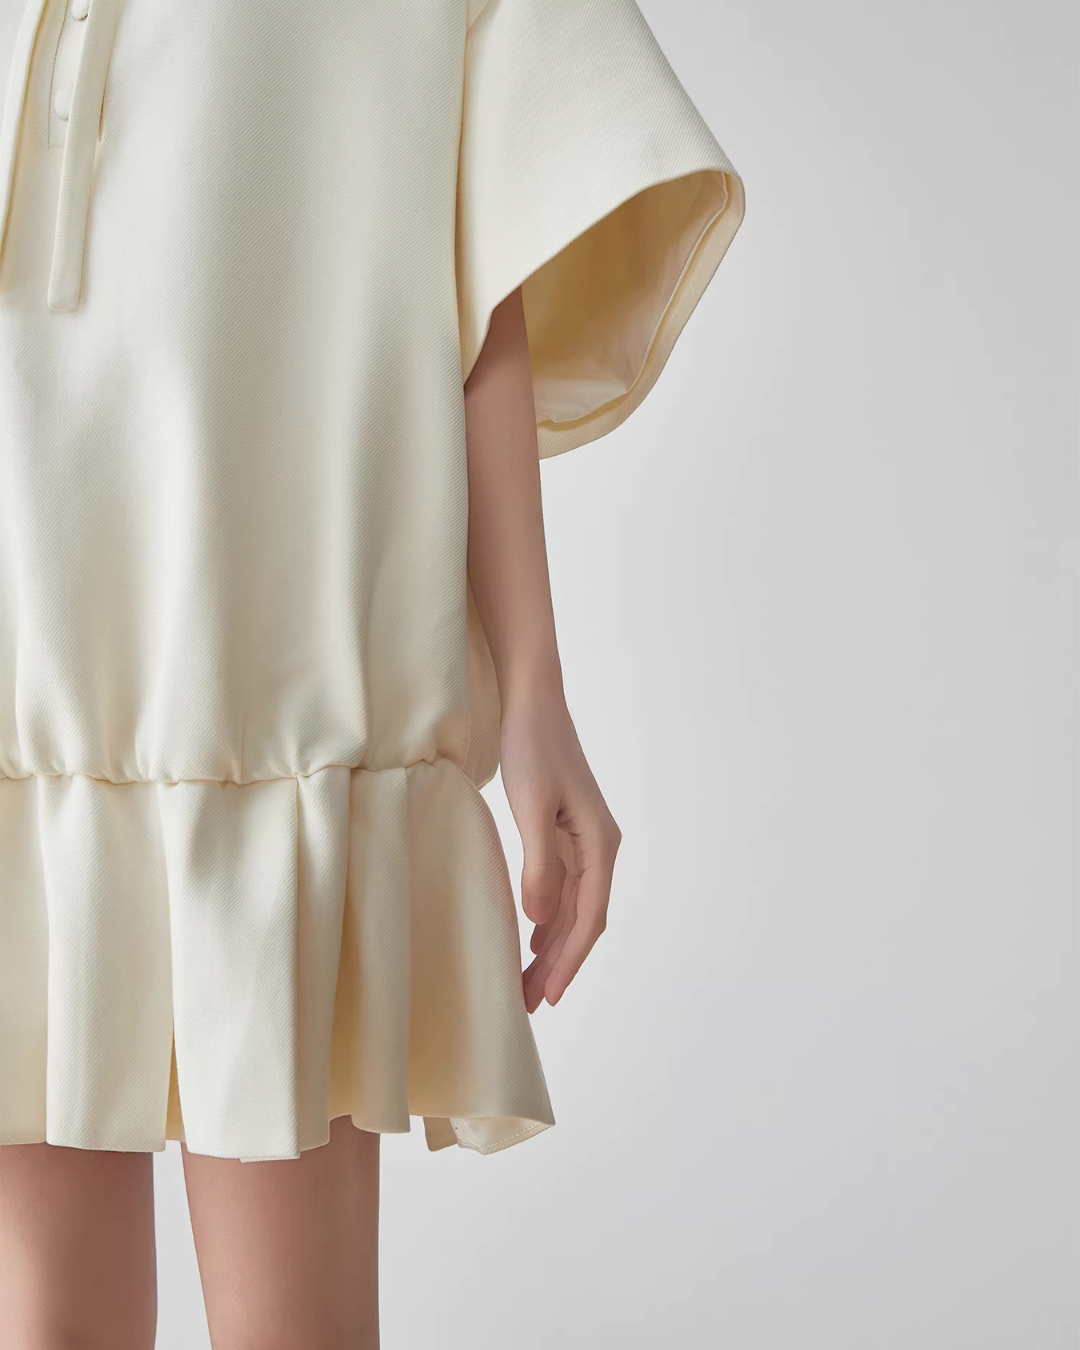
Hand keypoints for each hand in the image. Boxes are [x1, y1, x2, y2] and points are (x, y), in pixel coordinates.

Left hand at [498, 693, 621, 1011]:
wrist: (531, 699)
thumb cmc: (532, 746)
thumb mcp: (530, 806)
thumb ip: (539, 864)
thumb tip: (539, 919)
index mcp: (599, 842)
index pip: (589, 917)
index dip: (569, 961)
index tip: (548, 996)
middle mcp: (597, 845)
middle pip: (582, 919)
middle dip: (559, 964)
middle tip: (528, 1004)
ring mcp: (581, 840)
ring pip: (570, 908)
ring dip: (550, 946)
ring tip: (526, 983)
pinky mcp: (562, 831)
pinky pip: (560, 888)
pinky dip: (546, 918)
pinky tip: (531, 938)